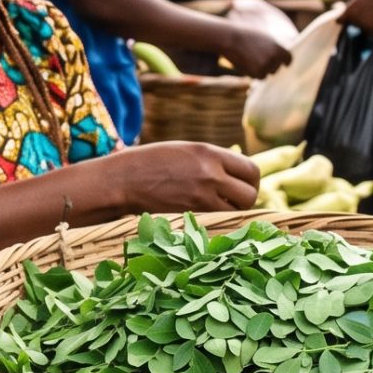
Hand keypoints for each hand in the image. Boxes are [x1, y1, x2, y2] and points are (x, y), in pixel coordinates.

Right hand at [93, 141, 260, 215]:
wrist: (121, 181)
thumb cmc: (150, 163)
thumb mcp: (185, 151)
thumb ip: (212, 160)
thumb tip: (235, 174)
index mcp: (209, 154)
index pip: (251, 170)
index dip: (250, 180)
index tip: (241, 184)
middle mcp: (210, 175)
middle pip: (250, 194)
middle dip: (244, 198)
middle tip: (232, 200)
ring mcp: (201, 199)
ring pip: (237, 212)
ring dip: (232, 212)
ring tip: (216, 208)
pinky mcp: (191, 216)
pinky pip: (219, 222)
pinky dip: (217, 220)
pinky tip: (203, 215)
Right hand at [218, 22, 290, 77]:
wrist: (232, 39)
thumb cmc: (248, 37)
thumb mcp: (266, 39)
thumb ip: (275, 49)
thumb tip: (280, 59)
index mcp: (279, 48)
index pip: (288, 59)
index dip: (285, 62)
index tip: (285, 64)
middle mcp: (275, 58)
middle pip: (276, 68)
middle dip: (269, 66)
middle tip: (258, 58)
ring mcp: (266, 66)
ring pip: (267, 73)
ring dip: (260, 70)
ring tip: (250, 59)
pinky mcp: (256, 73)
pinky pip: (258, 77)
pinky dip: (253, 73)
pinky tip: (246, 63)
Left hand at [341, 0, 372, 33]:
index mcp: (350, 9)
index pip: (340, 20)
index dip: (344, 18)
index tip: (347, 17)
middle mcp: (355, 20)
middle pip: (354, 24)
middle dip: (359, 19)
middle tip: (371, 10)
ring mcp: (366, 27)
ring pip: (365, 28)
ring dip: (370, 23)